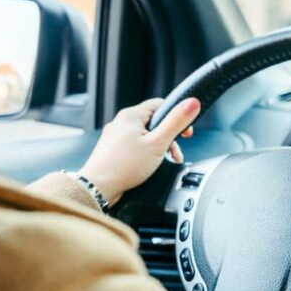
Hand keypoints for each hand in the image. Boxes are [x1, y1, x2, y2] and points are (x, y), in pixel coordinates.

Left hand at [79, 98, 200, 205]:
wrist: (98, 187)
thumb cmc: (124, 166)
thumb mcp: (158, 143)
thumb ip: (176, 122)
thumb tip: (192, 103)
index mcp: (131, 115)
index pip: (160, 104)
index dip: (176, 116)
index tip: (185, 131)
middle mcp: (121, 122)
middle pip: (154, 122)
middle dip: (169, 137)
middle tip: (176, 151)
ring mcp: (116, 136)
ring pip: (146, 135)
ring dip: (160, 147)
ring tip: (165, 161)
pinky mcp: (114, 149)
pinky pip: (136, 146)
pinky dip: (147, 153)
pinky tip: (151, 165)